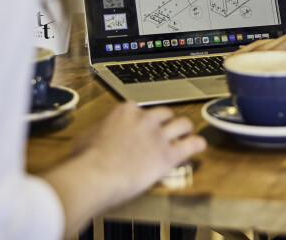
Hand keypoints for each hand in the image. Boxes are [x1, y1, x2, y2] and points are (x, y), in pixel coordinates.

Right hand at [42, 102, 206, 235]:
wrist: (95, 175)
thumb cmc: (87, 160)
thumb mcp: (87, 137)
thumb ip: (99, 131)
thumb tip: (99, 135)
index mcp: (126, 111)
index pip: (141, 110)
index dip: (142, 120)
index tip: (142, 128)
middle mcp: (145, 119)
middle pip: (165, 113)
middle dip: (166, 122)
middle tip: (167, 130)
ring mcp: (159, 136)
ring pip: (183, 124)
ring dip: (185, 129)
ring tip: (186, 135)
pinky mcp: (169, 155)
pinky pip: (191, 145)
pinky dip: (197, 145)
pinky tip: (198, 146)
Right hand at [230, 33, 285, 79]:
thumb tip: (281, 76)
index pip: (267, 50)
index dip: (252, 58)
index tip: (239, 66)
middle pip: (260, 46)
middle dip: (243, 54)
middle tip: (227, 64)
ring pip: (262, 45)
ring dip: (246, 52)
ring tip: (230, 59)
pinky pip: (267, 48)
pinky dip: (255, 52)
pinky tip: (246, 56)